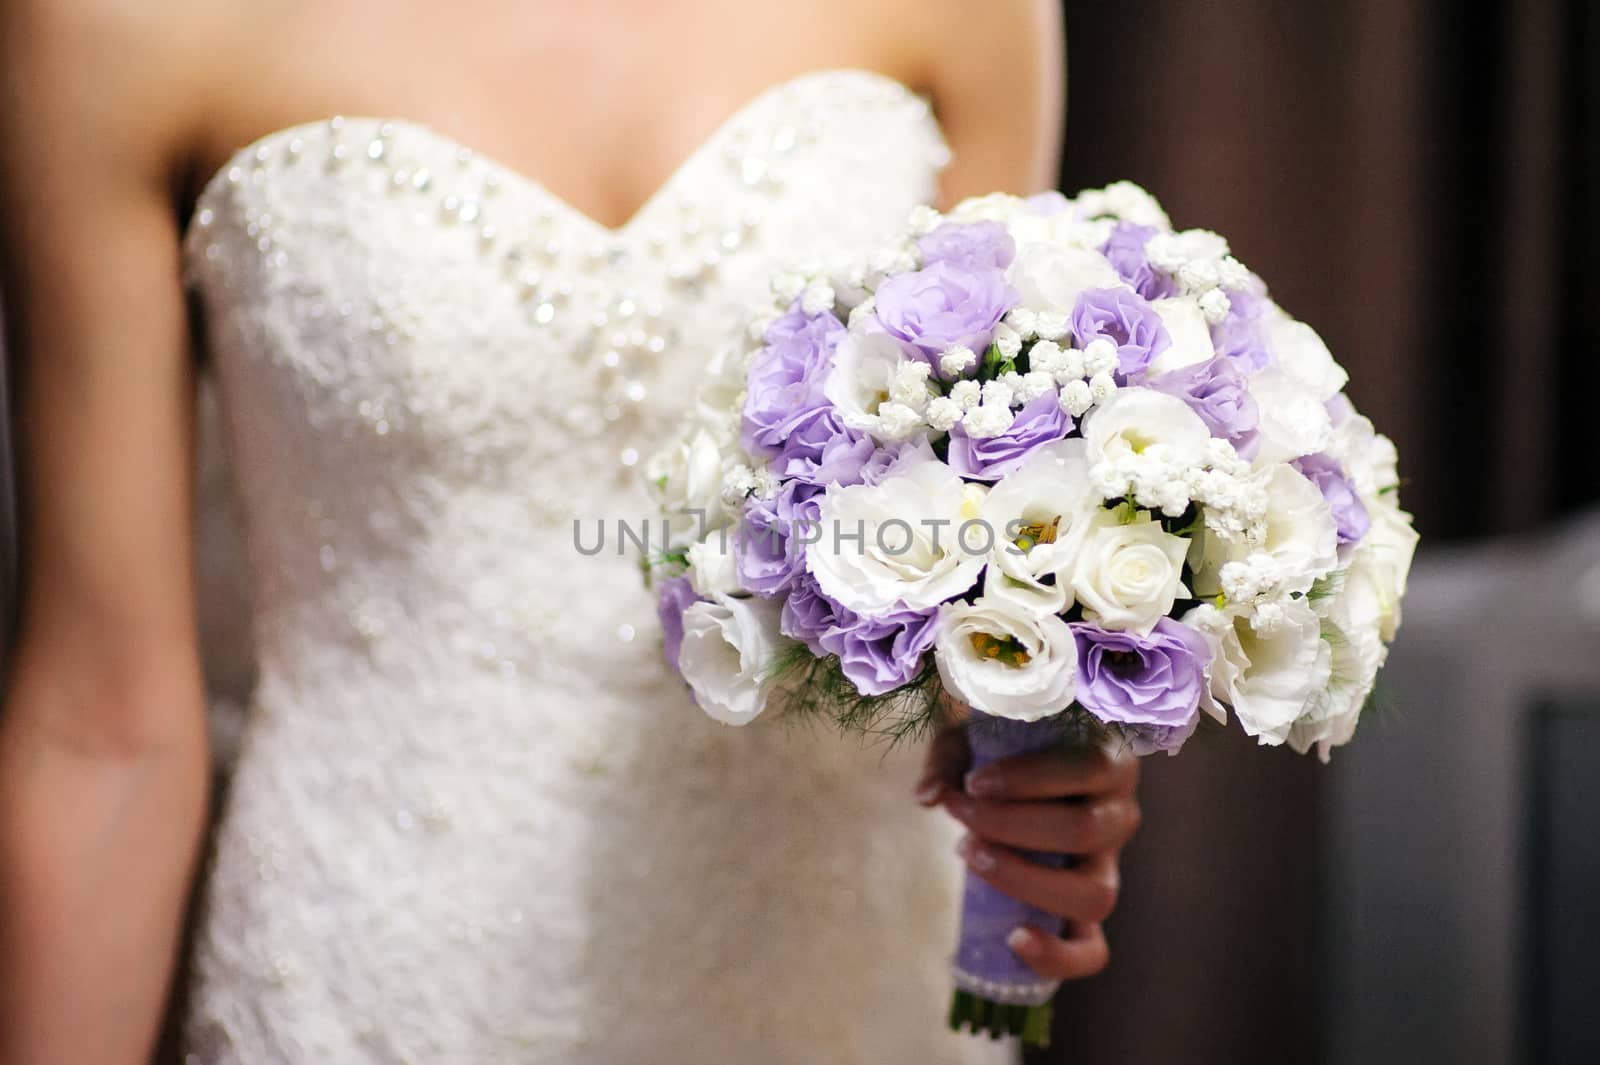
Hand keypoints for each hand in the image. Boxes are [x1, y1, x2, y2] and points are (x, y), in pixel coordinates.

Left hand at [915, 725, 1140, 980]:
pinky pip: (1091, 952)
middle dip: (1010, 825)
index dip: (1031, 778)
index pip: (1090, 767)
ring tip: (967, 852)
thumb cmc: (999, 755)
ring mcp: (1109, 868)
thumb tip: (928, 797)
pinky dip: (1057, 955)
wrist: (1009, 785)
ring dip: (1023, 879)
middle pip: (1084, 830)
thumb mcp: (974, 741)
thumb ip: (951, 760)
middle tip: (959, 813)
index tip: (974, 783)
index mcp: (1110, 761)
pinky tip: (1013, 939)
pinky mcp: (1087, 913)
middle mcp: (1120, 816)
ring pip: (1093, 893)